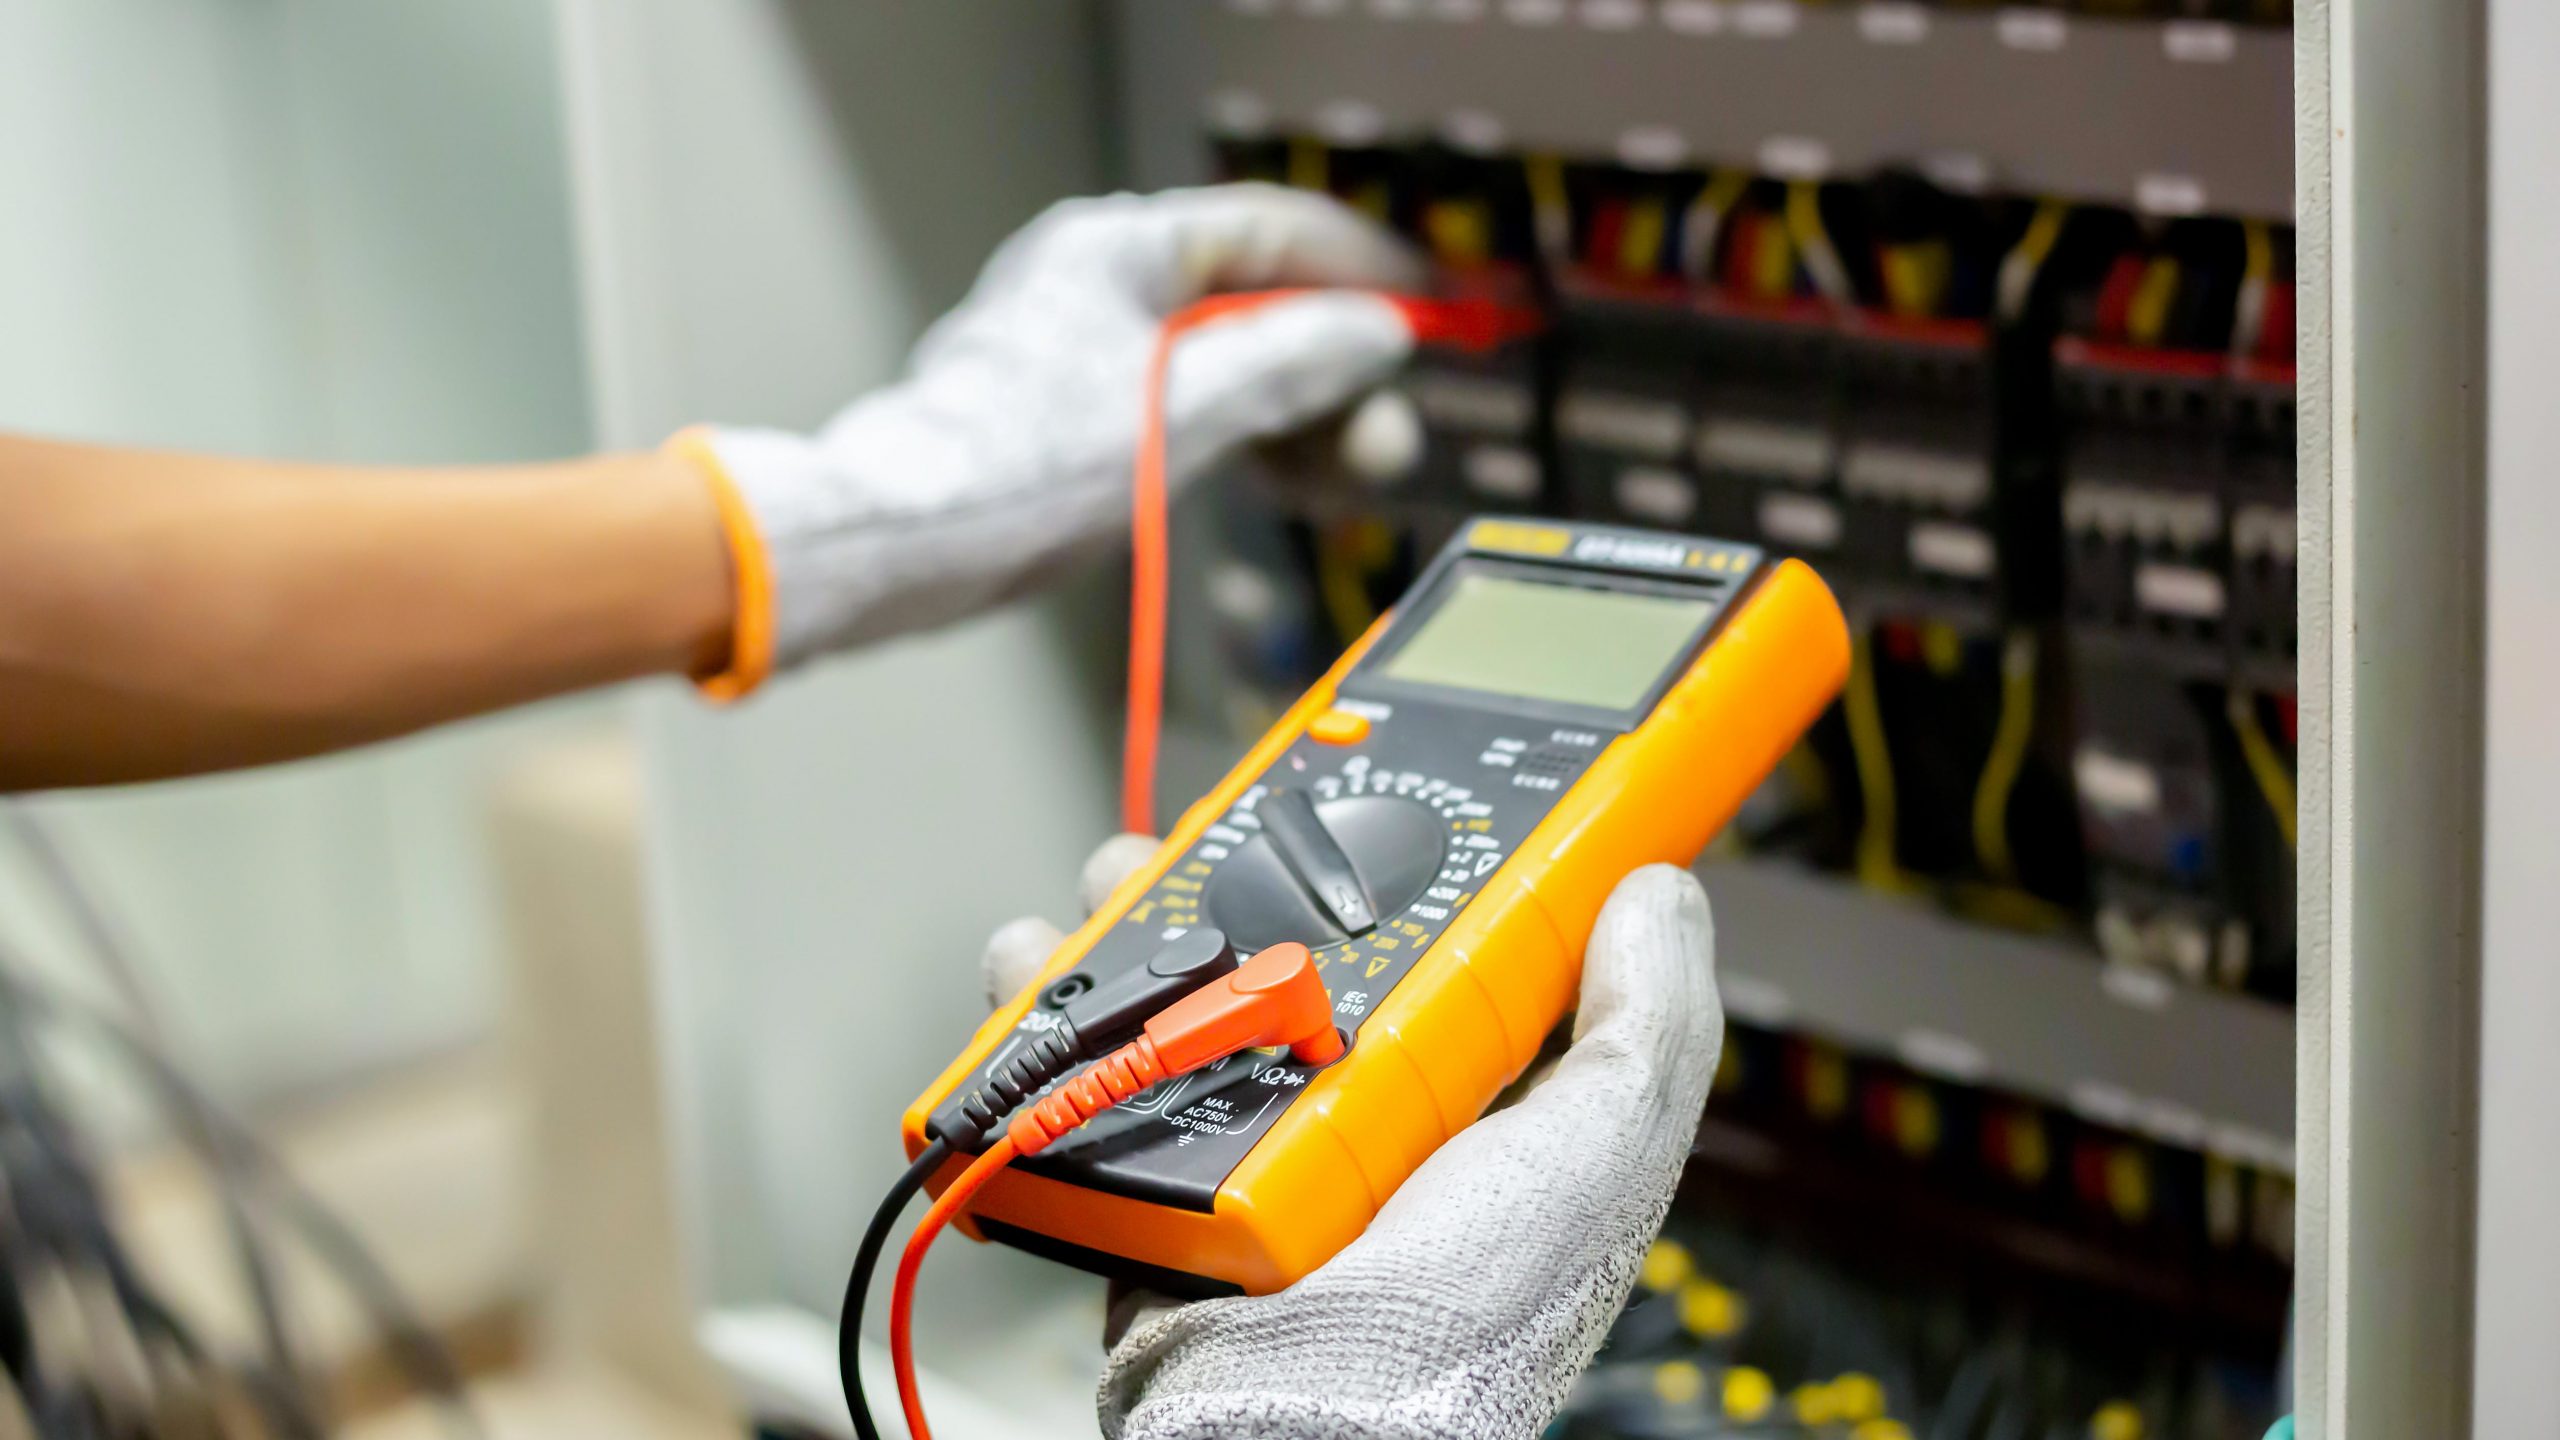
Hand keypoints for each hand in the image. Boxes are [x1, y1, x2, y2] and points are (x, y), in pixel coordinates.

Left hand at [697, 184, 1419, 671]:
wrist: (900, 542)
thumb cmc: (1013, 469)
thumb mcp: (1183, 409)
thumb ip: (1290, 362)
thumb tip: (1370, 332)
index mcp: (1119, 250)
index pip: (1273, 230)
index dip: (1362, 272)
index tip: (1427, 313)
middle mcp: (1104, 284)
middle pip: (1258, 306)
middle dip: (1333, 374)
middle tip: (1382, 437)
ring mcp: (1091, 350)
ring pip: (1230, 368)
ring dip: (1297, 420)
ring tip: (1343, 477)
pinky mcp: (1083, 416)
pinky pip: (1193, 409)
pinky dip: (1247, 442)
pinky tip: (1286, 484)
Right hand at [981, 848, 1723, 1439]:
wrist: (1299, 1432)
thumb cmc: (1458, 1326)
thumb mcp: (1599, 1155)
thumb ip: (1647, 1026)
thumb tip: (1664, 890)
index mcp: (1463, 1098)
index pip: (1442, 938)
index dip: (1419, 849)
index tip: (1389, 776)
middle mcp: (1350, 1109)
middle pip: (1290, 939)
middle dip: (1248, 861)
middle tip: (1227, 813)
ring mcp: (1240, 1142)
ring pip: (1175, 985)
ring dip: (1130, 915)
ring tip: (1116, 879)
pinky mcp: (1144, 1174)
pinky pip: (1086, 1067)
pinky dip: (1044, 1008)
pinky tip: (1037, 965)